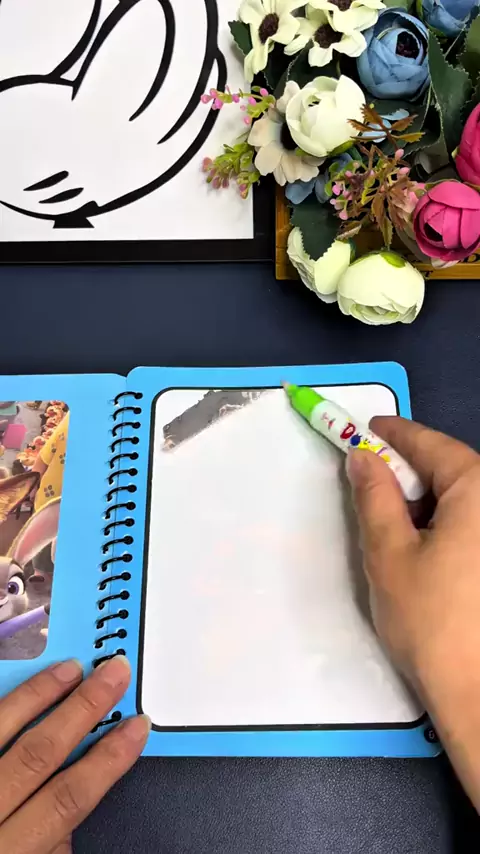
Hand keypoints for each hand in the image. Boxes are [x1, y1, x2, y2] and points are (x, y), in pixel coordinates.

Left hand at [0, 656, 149, 852]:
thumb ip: (52, 845)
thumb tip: (78, 791)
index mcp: (10, 853)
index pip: (68, 797)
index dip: (108, 758)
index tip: (136, 727)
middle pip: (38, 753)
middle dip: (83, 708)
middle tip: (113, 673)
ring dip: (39, 695)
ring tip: (71, 668)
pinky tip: (17, 685)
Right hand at [347, 417, 479, 810]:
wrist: (477, 693)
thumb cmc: (431, 620)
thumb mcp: (389, 553)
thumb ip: (374, 496)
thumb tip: (363, 457)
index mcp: (479, 491)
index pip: (432, 445)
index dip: (395, 434)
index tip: (367, 427)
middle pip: (451, 471)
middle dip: (409, 471)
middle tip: (369, 480)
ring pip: (461, 500)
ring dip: (425, 502)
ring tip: (390, 524)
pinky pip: (472, 525)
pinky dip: (444, 525)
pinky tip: (421, 550)